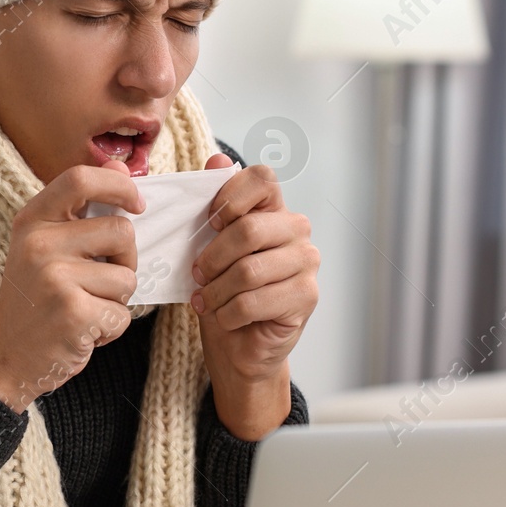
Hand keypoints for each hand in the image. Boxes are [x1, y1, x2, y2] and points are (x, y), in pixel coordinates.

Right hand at [0, 160, 141, 413]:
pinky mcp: (73, 312)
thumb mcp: (45, 247)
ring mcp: (55, 278)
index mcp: (32, 221)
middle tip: (102, 281)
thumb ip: (82, 209)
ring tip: (85, 309)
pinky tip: (84, 331)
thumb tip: (120, 166)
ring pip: (127, 277)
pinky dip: (112, 328)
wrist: (5, 357)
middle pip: (122, 231)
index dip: (118, 184)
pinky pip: (122, 313)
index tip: (137, 203)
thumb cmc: (34, 300)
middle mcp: (39, 244)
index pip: (80, 178)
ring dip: (117, 300)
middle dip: (126, 260)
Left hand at [191, 154, 319, 439]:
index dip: (230, 196)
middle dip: (213, 257)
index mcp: (273, 210)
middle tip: (199, 276)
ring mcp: (306, 263)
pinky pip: (254, 301)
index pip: (261, 178)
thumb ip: (213, 206)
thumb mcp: (208, 248)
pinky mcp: (306, 297)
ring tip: (209, 302)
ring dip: (217, 292)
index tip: (210, 223)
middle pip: (249, 229)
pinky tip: (226, 319)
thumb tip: (217, 160)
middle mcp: (296, 230)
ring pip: (248, 271)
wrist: (239, 346)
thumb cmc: (224, 294)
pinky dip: (228, 314)